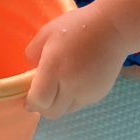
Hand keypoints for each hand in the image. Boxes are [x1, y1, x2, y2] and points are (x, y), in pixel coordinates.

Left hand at [24, 2, 130, 118]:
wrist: (112, 28)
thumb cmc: (76, 26)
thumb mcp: (46, 33)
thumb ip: (33, 54)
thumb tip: (31, 73)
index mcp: (54, 68)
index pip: (39, 101)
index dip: (31, 101)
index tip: (28, 95)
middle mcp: (71, 85)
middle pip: (52, 112)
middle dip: (43, 106)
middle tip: (41, 93)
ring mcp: (87, 93)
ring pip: (66, 110)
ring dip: (59, 103)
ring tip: (60, 83)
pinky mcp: (99, 95)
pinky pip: (80, 103)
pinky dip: (73, 97)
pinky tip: (76, 79)